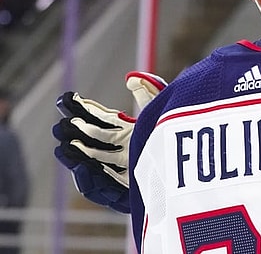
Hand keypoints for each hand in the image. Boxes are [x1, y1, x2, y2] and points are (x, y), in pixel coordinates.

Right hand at [52, 72, 165, 212]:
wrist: (196, 161)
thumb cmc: (179, 133)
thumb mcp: (164, 109)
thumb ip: (149, 92)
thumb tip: (130, 78)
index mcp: (132, 131)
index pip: (103, 120)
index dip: (85, 110)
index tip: (68, 100)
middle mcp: (126, 149)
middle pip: (96, 140)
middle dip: (77, 132)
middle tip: (61, 125)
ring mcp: (128, 167)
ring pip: (97, 160)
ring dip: (78, 154)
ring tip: (64, 145)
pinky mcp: (131, 186)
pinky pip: (106, 184)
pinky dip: (90, 176)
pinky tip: (80, 166)